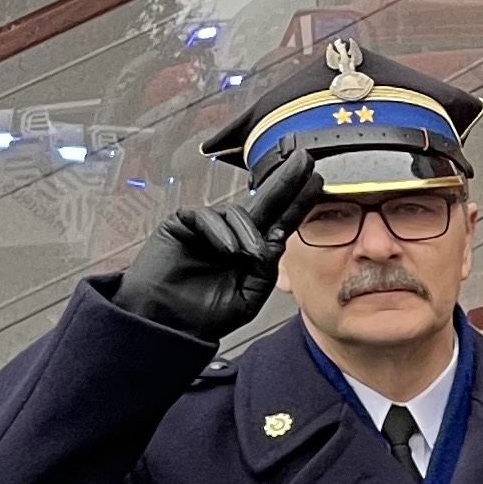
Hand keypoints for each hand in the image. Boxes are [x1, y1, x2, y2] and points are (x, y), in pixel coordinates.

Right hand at [111, 148, 319, 342]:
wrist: (165, 323)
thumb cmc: (202, 314)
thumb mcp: (247, 297)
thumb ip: (265, 269)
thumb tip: (277, 239)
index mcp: (251, 251)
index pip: (280, 221)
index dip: (298, 202)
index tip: (317, 181)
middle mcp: (233, 235)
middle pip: (264, 201)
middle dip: (285, 181)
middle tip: (304, 160)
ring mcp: (208, 228)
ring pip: (236, 213)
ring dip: (247, 233)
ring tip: (248, 256)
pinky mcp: (183, 223)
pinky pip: (206, 216)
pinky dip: (219, 232)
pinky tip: (226, 250)